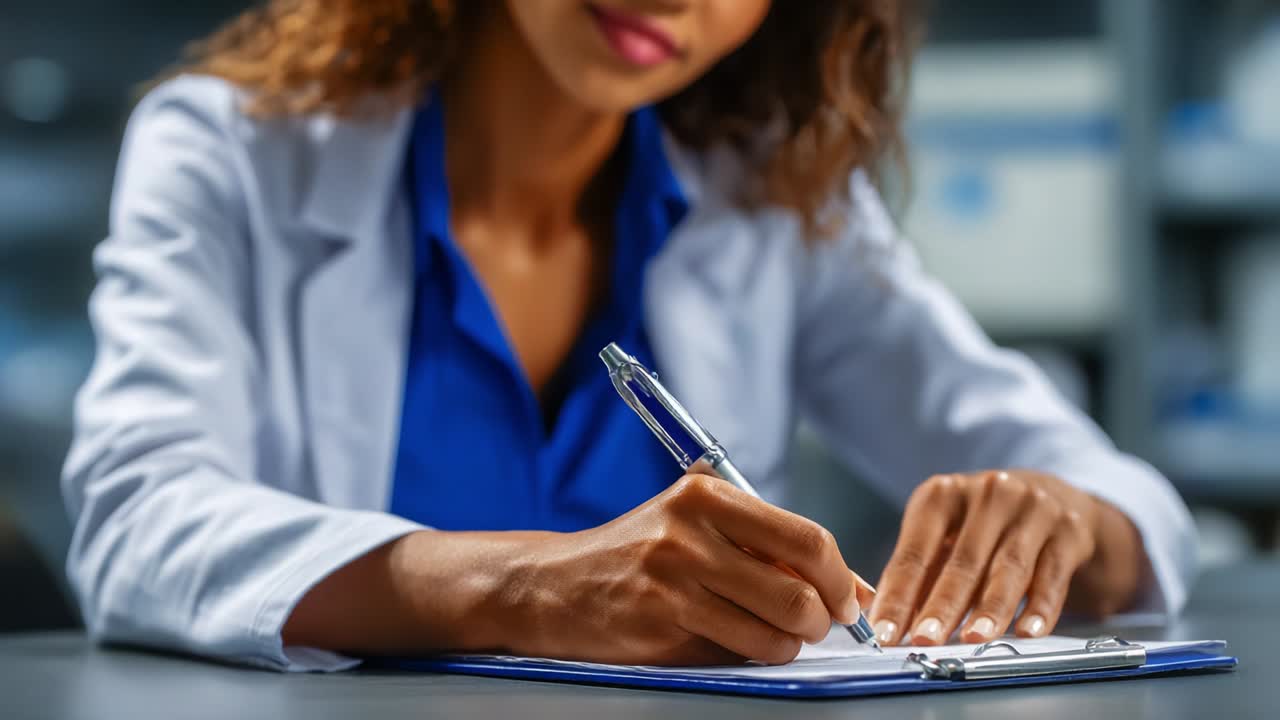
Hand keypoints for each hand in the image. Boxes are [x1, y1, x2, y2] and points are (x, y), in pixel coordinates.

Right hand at [501, 474, 871, 665]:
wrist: (553, 586)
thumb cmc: (637, 554)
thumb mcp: (694, 523)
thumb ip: (763, 544)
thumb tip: (847, 587)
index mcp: (706, 495)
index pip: (805, 538)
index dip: (840, 579)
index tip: (845, 600)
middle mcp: (689, 532)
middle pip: (797, 591)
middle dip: (820, 621)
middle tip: (815, 627)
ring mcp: (672, 581)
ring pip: (773, 631)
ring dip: (787, 645)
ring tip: (772, 637)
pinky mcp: (660, 626)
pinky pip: (736, 653)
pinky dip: (750, 657)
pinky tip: (731, 643)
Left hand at [870, 470, 1144, 646]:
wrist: (1056, 499)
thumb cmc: (985, 526)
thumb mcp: (946, 536)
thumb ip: (920, 576)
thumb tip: (888, 622)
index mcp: (942, 495)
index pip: (914, 552)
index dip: (897, 595)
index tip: (884, 633)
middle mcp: (987, 494)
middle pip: (961, 560)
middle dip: (941, 605)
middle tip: (924, 639)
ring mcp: (1031, 509)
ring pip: (1008, 567)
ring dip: (989, 608)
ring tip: (973, 639)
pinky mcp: (1068, 530)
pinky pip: (1051, 574)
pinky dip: (1040, 607)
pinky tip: (1028, 632)